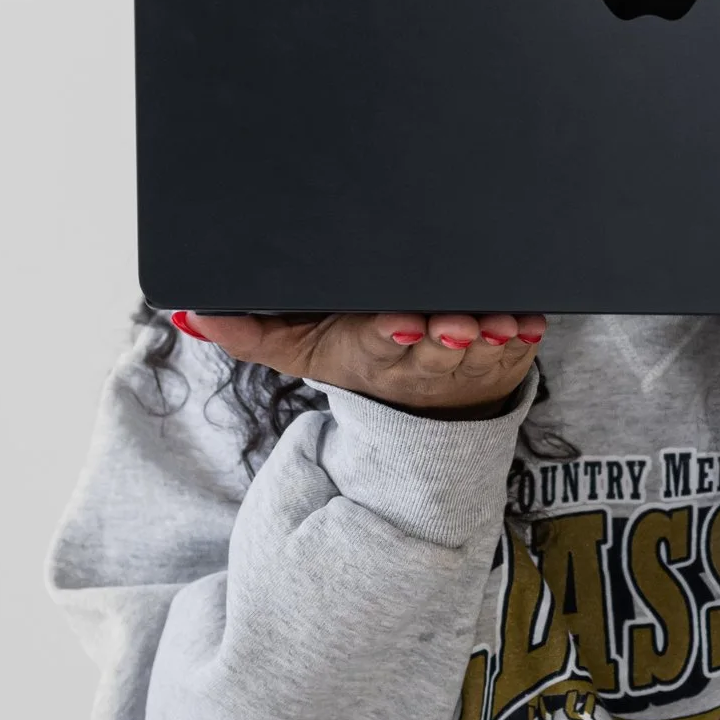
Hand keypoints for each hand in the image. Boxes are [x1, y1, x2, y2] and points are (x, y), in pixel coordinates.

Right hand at [168, 310, 544, 416]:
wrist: (425, 408)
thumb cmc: (364, 359)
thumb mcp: (304, 349)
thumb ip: (249, 330)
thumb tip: (189, 311)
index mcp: (378, 350)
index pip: (385, 340)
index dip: (395, 333)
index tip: (405, 324)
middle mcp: (427, 357)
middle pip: (439, 343)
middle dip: (447, 333)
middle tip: (457, 322)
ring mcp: (473, 356)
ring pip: (486, 343)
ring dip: (493, 333)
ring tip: (497, 322)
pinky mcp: (510, 351)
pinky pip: (523, 339)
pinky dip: (528, 329)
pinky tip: (531, 320)